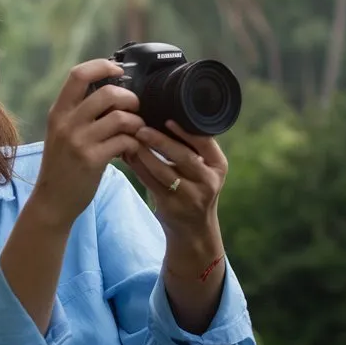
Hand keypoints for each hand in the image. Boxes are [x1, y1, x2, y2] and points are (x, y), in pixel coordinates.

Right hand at [31, 60, 144, 227]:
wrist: (53, 201)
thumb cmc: (62, 166)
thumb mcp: (62, 133)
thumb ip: (79, 112)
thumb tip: (111, 90)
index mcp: (58, 112)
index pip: (78, 75)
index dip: (102, 66)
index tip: (118, 70)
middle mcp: (66, 123)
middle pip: (107, 93)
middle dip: (129, 97)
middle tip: (134, 108)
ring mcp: (78, 141)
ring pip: (120, 117)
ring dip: (135, 122)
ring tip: (135, 131)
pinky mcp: (92, 160)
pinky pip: (124, 140)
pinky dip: (134, 142)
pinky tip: (132, 149)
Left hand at [125, 120, 227, 235]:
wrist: (193, 228)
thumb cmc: (194, 187)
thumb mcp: (202, 169)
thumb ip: (190, 148)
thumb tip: (159, 116)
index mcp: (218, 165)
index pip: (205, 143)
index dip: (186, 131)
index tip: (167, 119)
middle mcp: (208, 181)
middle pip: (183, 156)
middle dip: (160, 140)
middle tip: (140, 128)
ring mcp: (190, 196)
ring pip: (162, 170)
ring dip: (143, 153)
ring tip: (129, 139)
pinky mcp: (171, 206)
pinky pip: (149, 182)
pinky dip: (136, 167)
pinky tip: (127, 155)